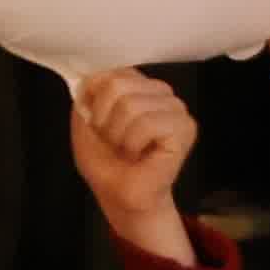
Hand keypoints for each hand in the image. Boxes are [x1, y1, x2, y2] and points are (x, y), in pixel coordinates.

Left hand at [68, 67, 201, 264]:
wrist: (121, 196)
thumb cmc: (106, 162)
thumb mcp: (83, 121)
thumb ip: (85, 93)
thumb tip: (86, 77)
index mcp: (137, 84)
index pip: (108, 73)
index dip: (93, 103)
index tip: (98, 126)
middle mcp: (160, 91)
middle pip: (117, 85)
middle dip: (105, 120)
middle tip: (114, 142)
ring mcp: (175, 108)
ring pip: (131, 104)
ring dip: (118, 135)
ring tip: (127, 150)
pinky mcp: (185, 128)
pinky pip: (148, 123)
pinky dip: (133, 144)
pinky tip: (140, 155)